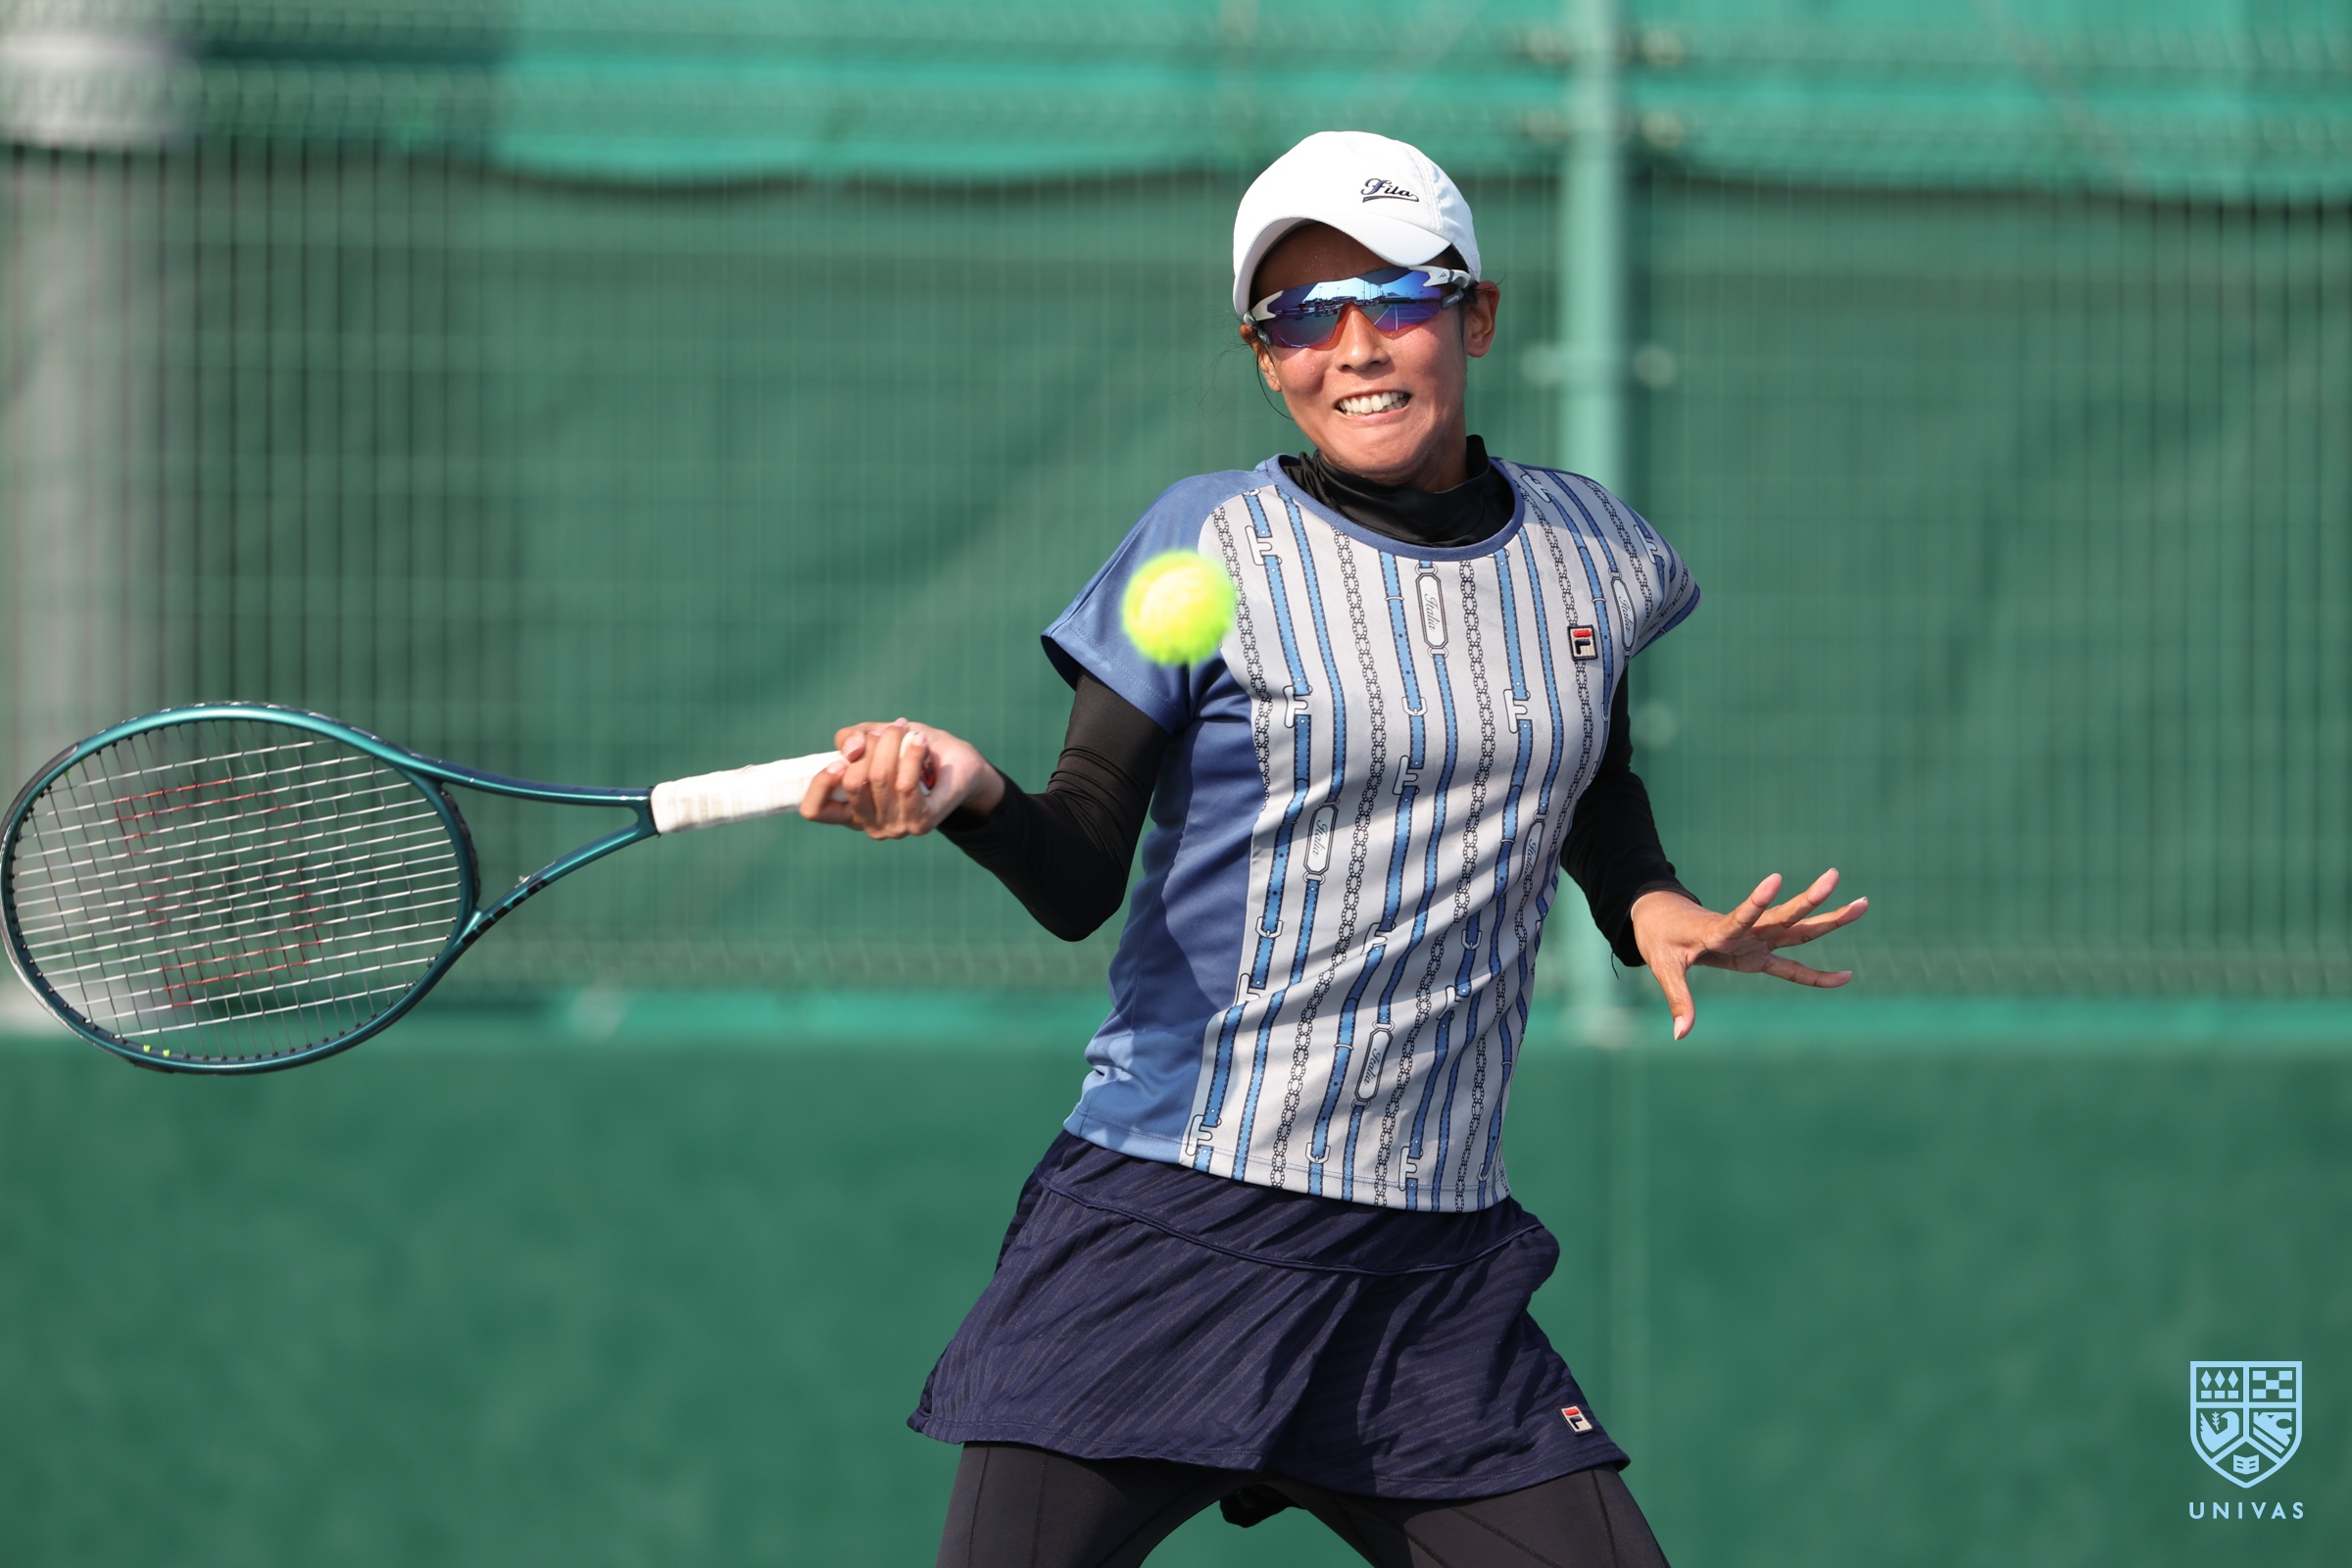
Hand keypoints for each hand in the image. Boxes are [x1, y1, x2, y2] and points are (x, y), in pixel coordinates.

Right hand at [800, 718, 1004, 838]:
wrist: (960, 764)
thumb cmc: (912, 751)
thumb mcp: (874, 738)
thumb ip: (852, 739)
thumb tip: (850, 750)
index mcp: (852, 811)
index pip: (813, 810)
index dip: (820, 781)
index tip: (840, 759)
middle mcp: (870, 826)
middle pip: (853, 781)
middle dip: (869, 744)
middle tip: (890, 731)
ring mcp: (896, 828)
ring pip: (879, 778)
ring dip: (892, 742)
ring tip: (905, 731)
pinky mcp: (922, 823)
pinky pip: (905, 785)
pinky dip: (910, 755)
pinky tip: (920, 741)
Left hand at [1629, 870, 1866, 1040]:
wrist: (1662, 919)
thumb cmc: (1661, 940)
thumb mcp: (1664, 969)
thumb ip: (1678, 999)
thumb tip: (1681, 1035)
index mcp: (1719, 932)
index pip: (1740, 917)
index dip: (1755, 903)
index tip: (1775, 879)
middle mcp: (1745, 933)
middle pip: (1782, 918)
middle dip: (1809, 901)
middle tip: (1834, 878)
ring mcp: (1755, 940)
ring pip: (1796, 930)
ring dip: (1827, 918)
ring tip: (1864, 903)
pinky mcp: (1757, 951)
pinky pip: (1792, 964)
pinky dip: (1816, 974)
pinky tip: (1845, 977)